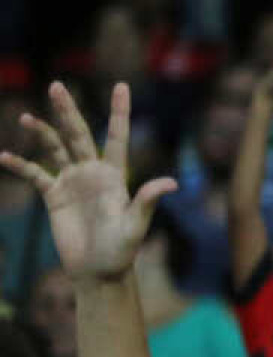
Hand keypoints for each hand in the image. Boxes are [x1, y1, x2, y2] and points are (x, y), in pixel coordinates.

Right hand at [0, 83, 177, 283]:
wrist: (99, 271)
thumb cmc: (122, 250)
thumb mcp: (136, 225)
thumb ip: (147, 201)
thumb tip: (172, 183)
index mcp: (116, 175)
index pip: (117, 136)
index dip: (119, 112)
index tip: (121, 86)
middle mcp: (92, 172)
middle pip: (79, 134)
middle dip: (68, 110)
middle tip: (57, 86)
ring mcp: (71, 182)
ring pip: (54, 148)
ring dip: (41, 132)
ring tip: (25, 118)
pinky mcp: (53, 196)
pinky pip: (35, 174)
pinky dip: (20, 165)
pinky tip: (4, 156)